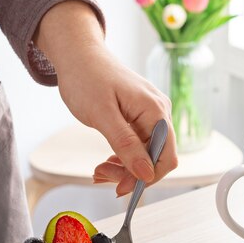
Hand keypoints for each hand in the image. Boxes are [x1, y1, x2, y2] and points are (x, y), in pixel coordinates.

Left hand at [34, 1, 177, 195]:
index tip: (121, 188)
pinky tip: (106, 162)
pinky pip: (137, 143)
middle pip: (156, 157)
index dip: (146, 178)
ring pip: (145, 153)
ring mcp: (149, 113)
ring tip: (99, 171)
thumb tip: (146, 172)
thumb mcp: (102, 115)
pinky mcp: (138, 115)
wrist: (78, 54)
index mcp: (155, 110)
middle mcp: (158, 112)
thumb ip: (125, 145)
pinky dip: (122, 156)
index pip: (166, 157)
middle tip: (101, 177)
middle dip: (131, 173)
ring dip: (124, 167)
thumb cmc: (86, 77)